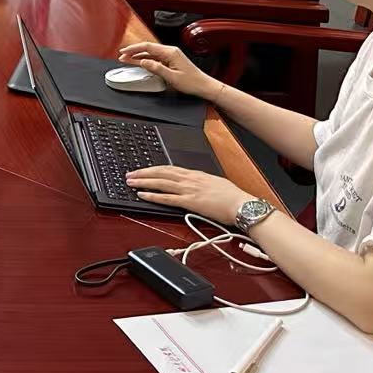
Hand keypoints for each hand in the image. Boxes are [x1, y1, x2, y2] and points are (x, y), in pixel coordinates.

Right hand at [118, 41, 220, 101]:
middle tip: (121, 55)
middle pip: (147, 48)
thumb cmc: (192, 82)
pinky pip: (154, 57)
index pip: (147, 47)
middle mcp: (170, 51)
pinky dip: (145, 59)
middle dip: (133, 51)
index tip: (124, 52)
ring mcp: (170, 55)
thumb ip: (156, 68)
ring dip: (138, 55)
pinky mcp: (170, 60)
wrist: (203, 86)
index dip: (133, 49)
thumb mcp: (172, 77)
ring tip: (126, 59)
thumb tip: (143, 61)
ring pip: (150, 53)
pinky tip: (139, 62)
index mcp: (170, 52)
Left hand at [125, 166, 251, 225]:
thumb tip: (195, 184)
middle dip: (143, 173)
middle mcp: (190, 179)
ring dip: (143, 182)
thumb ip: (202, 182)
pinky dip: (152, 196)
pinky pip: (167, 198)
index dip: (154, 168)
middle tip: (130, 174)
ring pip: (160, 183)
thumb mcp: (215, 183)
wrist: (242, 205)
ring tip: (131, 183)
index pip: (169, 168)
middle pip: (161, 173)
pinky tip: (142, 195)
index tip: (143, 169)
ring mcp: (189, 190)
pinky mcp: (190, 202)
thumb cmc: (232, 197)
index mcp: (196, 174)